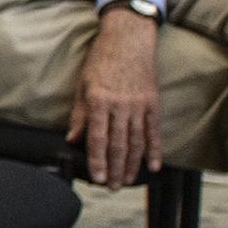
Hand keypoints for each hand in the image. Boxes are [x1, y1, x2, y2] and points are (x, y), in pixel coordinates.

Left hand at [66, 9, 162, 187]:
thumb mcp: (83, 86)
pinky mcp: (153, 103)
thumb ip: (79, 116)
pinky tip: (153, 166)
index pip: (97, 139)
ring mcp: (139, 105)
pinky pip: (154, 132)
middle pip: (119, 146)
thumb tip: (73, 140)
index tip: (98, 179)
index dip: (97, 162)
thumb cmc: (102, 60)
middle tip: (113, 187)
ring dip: (133, 166)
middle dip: (116, 170)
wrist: (129, 39)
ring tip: (128, 181)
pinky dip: (155, 151)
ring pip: (137, 142)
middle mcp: (120, 106)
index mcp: (99, 102)